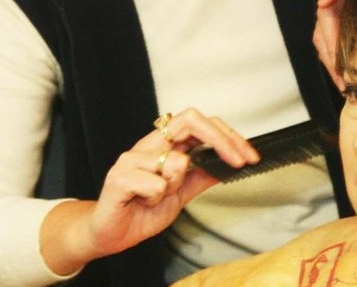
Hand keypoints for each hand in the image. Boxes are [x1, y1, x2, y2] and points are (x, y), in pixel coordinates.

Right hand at [40, 108, 258, 275]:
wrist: (107, 235)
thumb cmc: (141, 211)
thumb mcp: (181, 194)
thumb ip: (200, 176)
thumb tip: (227, 164)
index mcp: (164, 145)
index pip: (200, 123)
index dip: (228, 136)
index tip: (249, 156)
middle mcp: (149, 144)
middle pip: (191, 120)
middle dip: (222, 141)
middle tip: (241, 162)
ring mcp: (133, 157)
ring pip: (177, 161)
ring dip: (176, 186)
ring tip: (157, 198)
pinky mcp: (120, 176)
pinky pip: (157, 185)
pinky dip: (157, 199)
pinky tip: (143, 203)